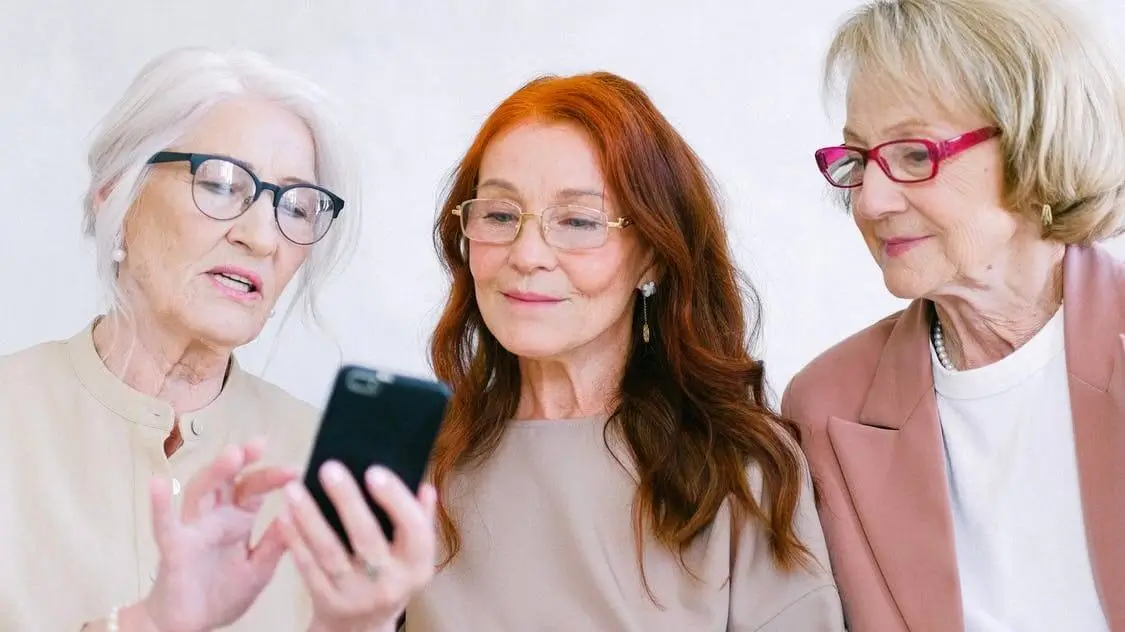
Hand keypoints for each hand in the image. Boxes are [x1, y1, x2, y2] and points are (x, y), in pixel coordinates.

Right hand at [139, 438, 296, 631]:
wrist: (189, 627)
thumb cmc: (220, 595)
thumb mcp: (258, 569)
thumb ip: (275, 543)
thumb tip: (297, 513)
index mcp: (236, 521)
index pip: (253, 489)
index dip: (271, 476)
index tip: (295, 469)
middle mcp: (214, 518)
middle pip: (227, 481)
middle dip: (242, 461)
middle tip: (259, 444)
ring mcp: (192, 530)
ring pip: (200, 492)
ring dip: (214, 472)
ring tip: (232, 455)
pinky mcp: (174, 549)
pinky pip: (165, 525)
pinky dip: (160, 504)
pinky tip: (159, 483)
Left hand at [279, 461, 436, 631]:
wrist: (363, 627)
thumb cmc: (391, 576)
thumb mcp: (415, 555)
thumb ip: (421, 519)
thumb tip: (425, 487)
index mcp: (417, 566)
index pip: (414, 530)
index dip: (395, 500)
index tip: (374, 471)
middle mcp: (389, 583)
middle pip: (366, 538)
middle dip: (346, 501)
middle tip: (329, 468)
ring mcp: (355, 595)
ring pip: (330, 552)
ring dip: (310, 518)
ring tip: (295, 488)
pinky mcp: (326, 602)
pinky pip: (308, 567)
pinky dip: (295, 540)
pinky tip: (284, 516)